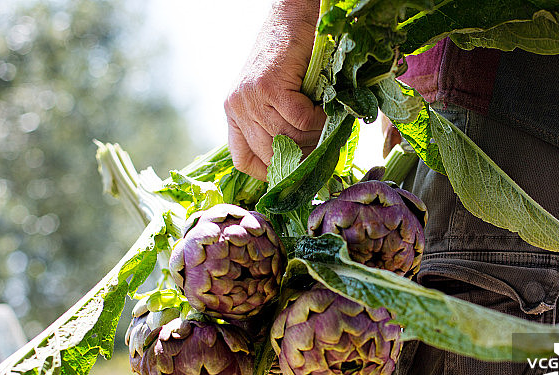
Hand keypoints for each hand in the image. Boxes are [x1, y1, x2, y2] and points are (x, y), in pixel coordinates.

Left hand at [225, 0, 326, 180]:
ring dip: (313, 135)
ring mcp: (250, 98)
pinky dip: (318, 120)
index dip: (268, 173)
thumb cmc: (291, 56)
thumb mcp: (275, 95)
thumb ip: (276, 123)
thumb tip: (300, 162)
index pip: (243, 159)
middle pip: (270, 154)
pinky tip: (323, 108)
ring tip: (324, 121)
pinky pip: (299, 121)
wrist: (293, 17)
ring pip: (287, 139)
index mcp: (234, 112)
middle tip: (321, 145)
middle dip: (300, 156)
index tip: (291, 173)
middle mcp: (236, 108)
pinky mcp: (268, 88)